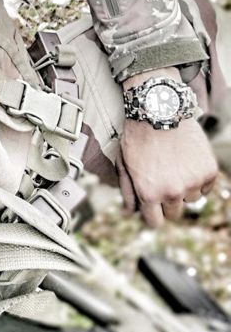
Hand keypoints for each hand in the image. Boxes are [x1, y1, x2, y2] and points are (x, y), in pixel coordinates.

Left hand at [116, 69, 217, 226]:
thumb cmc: (137, 136)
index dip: (152, 214)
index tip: (152, 205)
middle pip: (174, 214)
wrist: (159, 110)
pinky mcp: (208, 171)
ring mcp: (193, 182)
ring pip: (190, 199)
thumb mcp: (123, 164)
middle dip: (167, 201)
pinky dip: (198, 178)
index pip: (155, 222)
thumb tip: (130, 213)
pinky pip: (205, 187)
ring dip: (184, 188)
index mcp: (149, 193)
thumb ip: (127, 191)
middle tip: (162, 180)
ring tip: (174, 166)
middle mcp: (172, 192)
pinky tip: (187, 162)